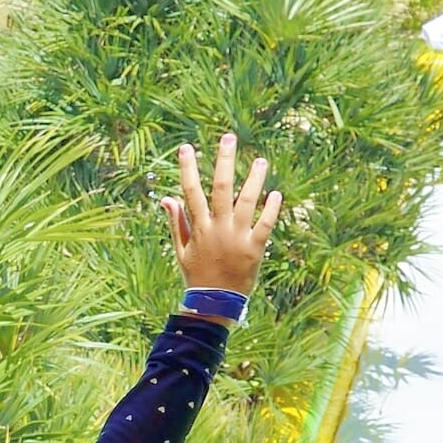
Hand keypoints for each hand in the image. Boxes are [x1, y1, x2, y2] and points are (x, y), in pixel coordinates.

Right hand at [162, 134, 280, 296]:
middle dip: (224, 161)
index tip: (185, 148)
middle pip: (221, 188)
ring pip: (247, 202)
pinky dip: (271, 209)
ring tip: (260, 160)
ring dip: (254, 179)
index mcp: (199, 227)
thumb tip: (166, 198)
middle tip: (228, 137)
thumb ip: (176, 222)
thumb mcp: (181, 250)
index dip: (188, 169)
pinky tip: (276, 193)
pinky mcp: (255, 249)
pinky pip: (265, 225)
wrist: (214, 304)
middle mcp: (218, 228)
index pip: (191, 192)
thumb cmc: (197, 275)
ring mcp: (237, 237)